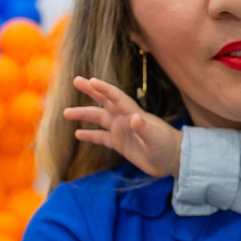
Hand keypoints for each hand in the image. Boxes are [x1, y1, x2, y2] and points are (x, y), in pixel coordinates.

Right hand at [63, 77, 181, 177]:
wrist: (173, 160)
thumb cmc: (167, 146)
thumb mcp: (156, 138)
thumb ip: (145, 128)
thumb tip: (135, 118)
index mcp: (133, 113)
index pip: (116, 97)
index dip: (104, 89)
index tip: (91, 81)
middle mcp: (125, 119)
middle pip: (105, 101)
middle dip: (91, 91)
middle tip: (76, 80)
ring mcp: (122, 130)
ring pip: (99, 119)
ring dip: (84, 115)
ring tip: (66, 113)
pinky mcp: (121, 144)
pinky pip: (102, 137)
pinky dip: (90, 135)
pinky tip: (78, 134)